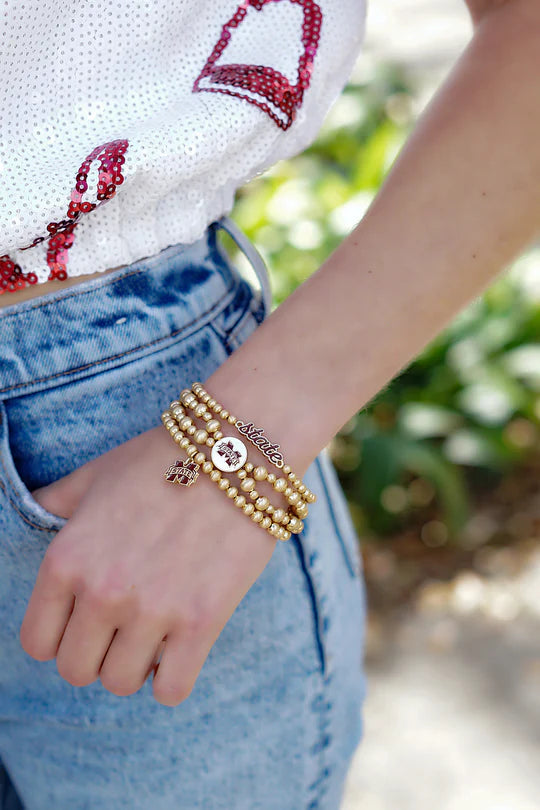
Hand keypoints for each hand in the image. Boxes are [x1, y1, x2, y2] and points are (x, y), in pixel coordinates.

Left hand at [20, 425, 276, 705]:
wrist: (235, 452)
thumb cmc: (162, 460)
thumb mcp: (94, 475)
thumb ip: (53, 501)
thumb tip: (32, 508)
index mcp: (66, 560)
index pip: (38, 643)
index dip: (61, 637)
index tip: (87, 623)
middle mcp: (101, 591)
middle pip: (77, 670)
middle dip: (98, 653)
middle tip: (125, 627)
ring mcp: (152, 610)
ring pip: (121, 683)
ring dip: (137, 664)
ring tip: (156, 632)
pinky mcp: (201, 622)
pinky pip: (171, 690)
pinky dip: (173, 677)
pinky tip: (183, 646)